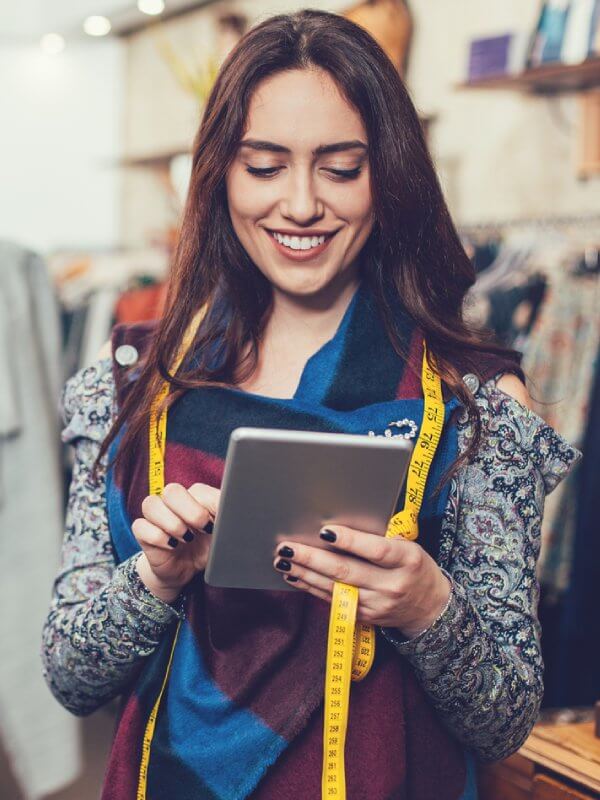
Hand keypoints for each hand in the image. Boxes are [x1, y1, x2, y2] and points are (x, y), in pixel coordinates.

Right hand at [132, 482, 219, 603]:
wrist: (187, 570)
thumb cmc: (207, 547)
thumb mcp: (222, 535)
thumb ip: (228, 520)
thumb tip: (236, 513)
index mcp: (196, 497)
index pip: (198, 490)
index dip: (208, 506)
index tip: (217, 524)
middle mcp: (174, 502)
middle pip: (172, 490)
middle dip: (190, 511)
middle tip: (202, 529)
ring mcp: (157, 516)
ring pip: (151, 504)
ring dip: (171, 523)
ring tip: (186, 539)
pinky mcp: (143, 533)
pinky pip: (140, 526)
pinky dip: (156, 536)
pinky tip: (172, 547)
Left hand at [272, 525, 451, 637]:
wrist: (430, 609)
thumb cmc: (415, 567)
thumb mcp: (409, 547)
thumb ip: (380, 539)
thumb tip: (337, 528)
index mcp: (407, 560)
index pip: (376, 550)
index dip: (350, 540)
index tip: (325, 530)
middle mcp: (391, 585)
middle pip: (346, 571)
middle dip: (312, 558)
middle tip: (287, 547)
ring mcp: (376, 604)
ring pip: (334, 588)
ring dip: (305, 574)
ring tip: (283, 560)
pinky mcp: (363, 617)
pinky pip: (332, 600)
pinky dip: (311, 587)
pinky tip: (295, 576)